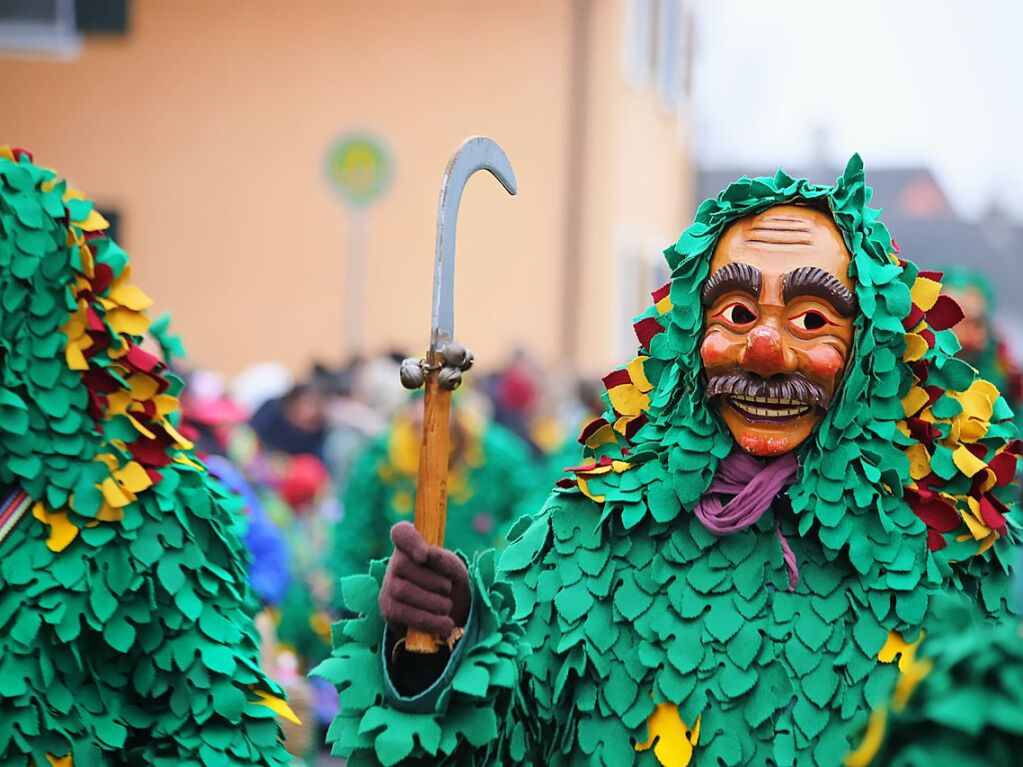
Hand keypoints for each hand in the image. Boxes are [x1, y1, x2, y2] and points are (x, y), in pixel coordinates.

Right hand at [379, 522, 469, 638]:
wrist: (445, 615)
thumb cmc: (447, 583)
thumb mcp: (454, 570)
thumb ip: (445, 560)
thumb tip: (429, 554)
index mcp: (412, 546)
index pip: (401, 532)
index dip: (410, 540)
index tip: (424, 555)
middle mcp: (395, 563)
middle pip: (402, 565)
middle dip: (431, 580)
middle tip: (448, 589)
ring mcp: (388, 587)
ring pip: (403, 590)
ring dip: (432, 602)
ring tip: (447, 607)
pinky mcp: (389, 610)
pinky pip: (404, 614)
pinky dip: (429, 620)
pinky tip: (445, 624)